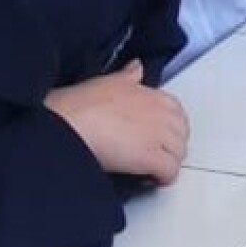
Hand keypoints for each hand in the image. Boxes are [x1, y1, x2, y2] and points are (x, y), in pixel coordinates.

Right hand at [45, 61, 188, 183]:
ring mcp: (157, 135)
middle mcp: (159, 113)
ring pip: (179, 153)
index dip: (167, 127)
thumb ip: (127, 75)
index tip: (158, 135)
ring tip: (152, 168)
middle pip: (181, 134)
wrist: (64, 124)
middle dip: (171, 145)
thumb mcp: (105, 81)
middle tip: (155, 153)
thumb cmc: (76, 105)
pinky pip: (170, 171)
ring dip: (168, 161)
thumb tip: (136, 68)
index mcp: (151, 94)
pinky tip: (152, 179)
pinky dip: (164, 177)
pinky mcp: (150, 157)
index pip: (176, 112)